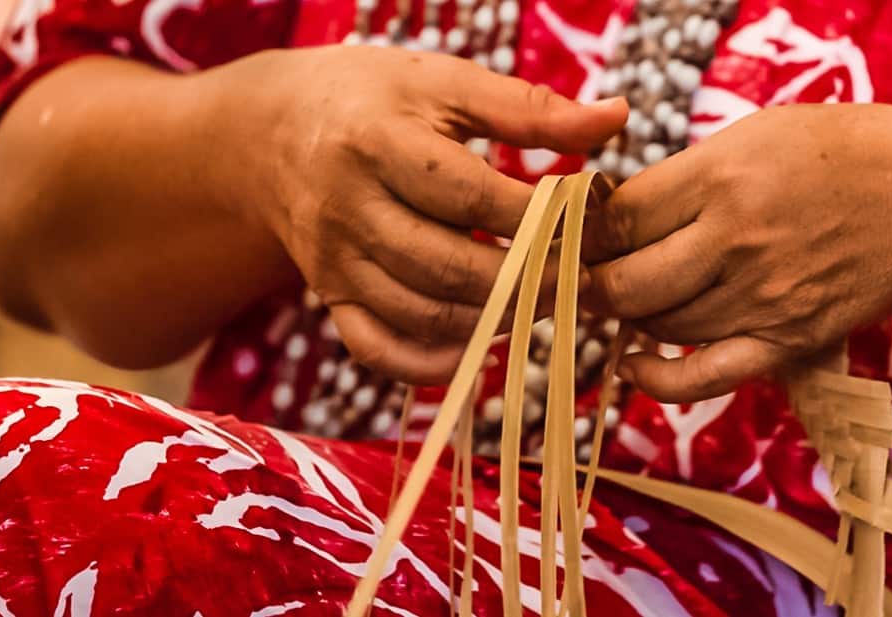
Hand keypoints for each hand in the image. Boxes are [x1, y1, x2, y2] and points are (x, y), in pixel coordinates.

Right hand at [204, 47, 626, 382]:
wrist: (274, 131)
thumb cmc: (376, 99)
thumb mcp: (445, 84)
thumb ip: (529, 108)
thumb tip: (617, 118)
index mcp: (377, 143)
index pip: (470, 196)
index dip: (538, 219)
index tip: (591, 225)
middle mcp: (347, 208)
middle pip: (448, 266)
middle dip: (527, 282)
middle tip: (583, 282)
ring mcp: (333, 261)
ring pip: (422, 312)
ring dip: (493, 321)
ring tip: (547, 305)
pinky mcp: (329, 296)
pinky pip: (377, 349)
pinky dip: (432, 363)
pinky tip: (483, 347)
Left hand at [584, 104, 891, 401]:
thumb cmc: (837, 155)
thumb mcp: (753, 136)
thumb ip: (683, 177)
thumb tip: (612, 215)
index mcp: (721, 178)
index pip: (619, 219)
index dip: (586, 231)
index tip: (579, 233)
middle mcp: (736, 241)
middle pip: (626, 283)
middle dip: (593, 283)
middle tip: (587, 274)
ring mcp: (762, 297)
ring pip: (659, 326)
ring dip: (632, 316)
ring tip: (632, 295)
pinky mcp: (787, 341)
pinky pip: (703, 378)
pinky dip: (657, 380)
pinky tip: (634, 364)